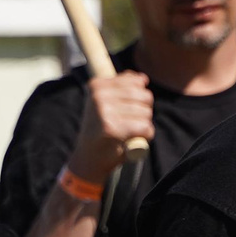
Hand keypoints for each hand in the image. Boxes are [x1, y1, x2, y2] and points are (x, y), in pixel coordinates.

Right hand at [67, 68, 152, 186]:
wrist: (89, 158)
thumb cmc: (102, 130)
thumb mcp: (108, 102)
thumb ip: (124, 87)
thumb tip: (142, 78)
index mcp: (97, 84)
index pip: (137, 81)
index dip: (139, 98)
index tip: (124, 110)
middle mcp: (99, 94)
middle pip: (145, 96)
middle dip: (144, 112)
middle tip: (128, 123)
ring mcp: (104, 110)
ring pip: (146, 112)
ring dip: (144, 125)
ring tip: (127, 132)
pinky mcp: (112, 127)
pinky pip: (145, 127)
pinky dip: (145, 136)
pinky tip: (132, 140)